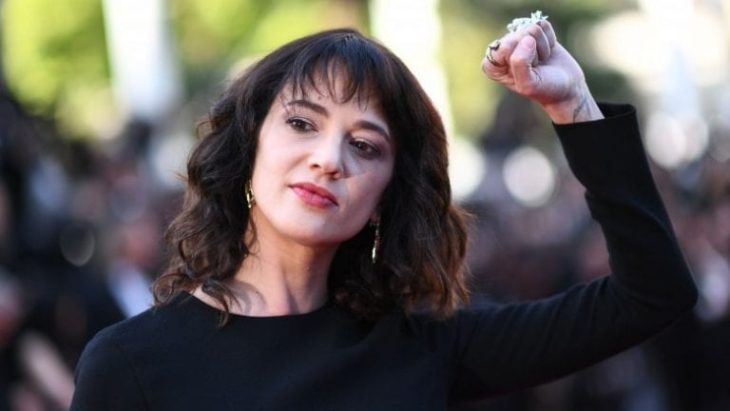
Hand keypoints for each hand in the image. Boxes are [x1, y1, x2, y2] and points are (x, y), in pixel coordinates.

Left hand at [481, 20, 602, 123]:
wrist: (567, 88)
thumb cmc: (544, 89)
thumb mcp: (528, 84)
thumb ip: (520, 63)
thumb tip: (527, 39)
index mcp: (493, 66)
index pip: (500, 48)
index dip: (517, 58)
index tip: (525, 72)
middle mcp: (503, 51)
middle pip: (517, 36)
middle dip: (532, 53)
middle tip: (536, 67)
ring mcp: (520, 40)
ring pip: (531, 29)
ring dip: (542, 47)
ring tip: (542, 61)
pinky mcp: (536, 33)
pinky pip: (543, 25)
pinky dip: (550, 39)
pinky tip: (548, 51)